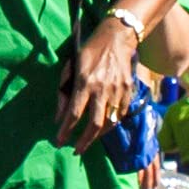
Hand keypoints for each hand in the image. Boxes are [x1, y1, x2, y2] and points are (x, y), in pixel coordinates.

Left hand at [56, 23, 141, 154]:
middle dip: (84, 141)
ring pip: (109, 122)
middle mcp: (103, 89)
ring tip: (86, 141)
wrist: (117, 38)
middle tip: (76, 150)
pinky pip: (120, 115)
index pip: (74, 114)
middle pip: (94, 123)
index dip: (66, 130)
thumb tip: (59, 117)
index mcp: (85, 82)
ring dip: (97, 136)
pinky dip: (110, 125)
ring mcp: (118, 91)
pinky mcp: (128, 91)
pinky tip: (101, 129)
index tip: (59, 142)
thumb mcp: (71, 68)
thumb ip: (64, 93)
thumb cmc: (89, 52)